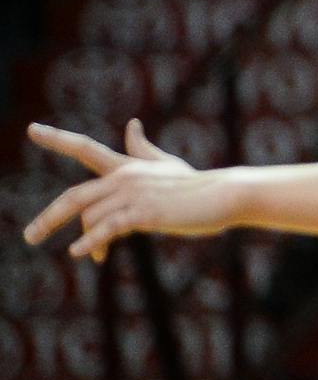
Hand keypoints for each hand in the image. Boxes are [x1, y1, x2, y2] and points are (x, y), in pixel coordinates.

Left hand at [22, 119, 236, 260]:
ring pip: (92, 218)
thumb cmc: (197, 183)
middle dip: (49, 217)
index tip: (31, 129)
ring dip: (88, 240)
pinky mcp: (145, 213)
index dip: (56, 138)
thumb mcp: (167, 164)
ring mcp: (134, 194)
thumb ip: (143, 148)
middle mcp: (125, 176)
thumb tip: (131, 124)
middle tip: (30, 236)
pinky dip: (92, 241)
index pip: (85, 147)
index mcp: (126, 165)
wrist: (224, 194)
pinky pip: (108, 228)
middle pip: (75, 195)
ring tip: (95, 256)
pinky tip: (81, 253)